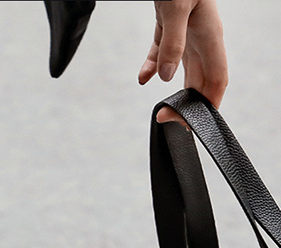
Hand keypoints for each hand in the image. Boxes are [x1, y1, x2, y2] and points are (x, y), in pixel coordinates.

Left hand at [138, 0, 227, 122]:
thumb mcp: (175, 8)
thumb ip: (172, 43)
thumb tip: (168, 77)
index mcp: (210, 35)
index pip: (216, 79)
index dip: (208, 105)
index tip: (193, 124)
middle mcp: (201, 37)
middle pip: (200, 79)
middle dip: (188, 104)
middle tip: (171, 122)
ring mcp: (186, 31)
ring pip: (183, 69)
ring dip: (173, 89)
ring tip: (161, 109)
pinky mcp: (170, 24)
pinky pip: (163, 52)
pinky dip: (152, 66)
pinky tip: (142, 78)